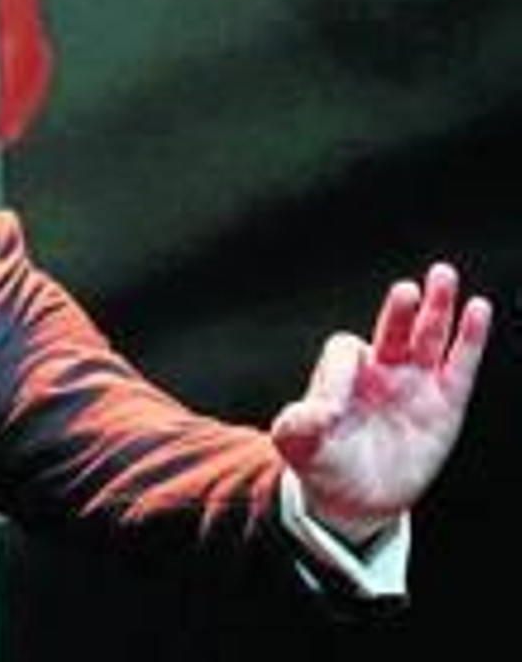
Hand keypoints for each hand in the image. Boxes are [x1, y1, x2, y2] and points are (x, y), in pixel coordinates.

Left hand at [270, 261, 491, 541]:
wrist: (353, 499)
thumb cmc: (322, 463)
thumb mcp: (298, 444)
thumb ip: (298, 424)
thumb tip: (319, 411)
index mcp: (341, 372)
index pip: (345, 350)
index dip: (340, 370)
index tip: (332, 409)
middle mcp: (380, 369)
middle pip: (391, 328)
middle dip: (399, 310)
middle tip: (406, 290)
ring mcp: (414, 384)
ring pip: (427, 337)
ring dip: (436, 308)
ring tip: (443, 276)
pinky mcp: (445, 405)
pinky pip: (459, 366)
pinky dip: (469, 339)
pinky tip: (478, 309)